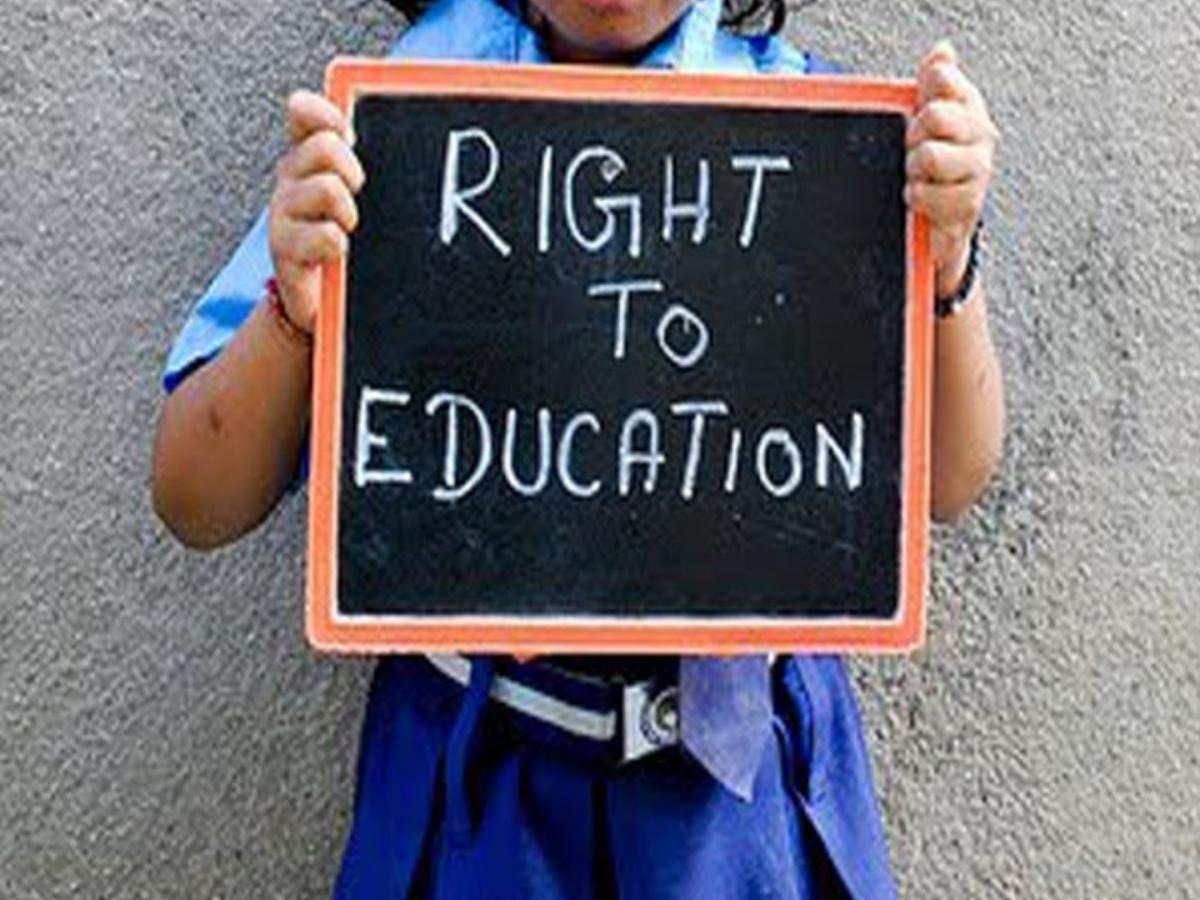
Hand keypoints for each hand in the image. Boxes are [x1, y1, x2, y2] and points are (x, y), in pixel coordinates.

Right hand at [267, 90, 365, 333]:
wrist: (327, 304)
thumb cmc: (353, 246)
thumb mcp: (367, 199)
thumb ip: (378, 163)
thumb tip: (416, 128)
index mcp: (310, 160)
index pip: (303, 114)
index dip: (325, 114)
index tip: (348, 133)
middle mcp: (292, 180)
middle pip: (324, 146)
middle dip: (352, 169)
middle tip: (358, 194)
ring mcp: (284, 214)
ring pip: (326, 188)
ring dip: (348, 212)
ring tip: (349, 228)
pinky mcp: (284, 250)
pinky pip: (323, 235)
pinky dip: (337, 244)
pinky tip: (338, 253)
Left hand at [905, 42, 997, 298]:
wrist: (945, 223)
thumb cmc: (935, 166)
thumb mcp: (927, 119)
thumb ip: (932, 81)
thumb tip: (942, 52)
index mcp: (970, 108)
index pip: (944, 81)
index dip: (921, 99)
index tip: (919, 116)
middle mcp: (981, 136)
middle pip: (934, 116)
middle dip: (913, 137)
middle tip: (915, 153)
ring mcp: (977, 171)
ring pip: (928, 157)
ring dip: (913, 171)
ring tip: (920, 177)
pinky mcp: (968, 206)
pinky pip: (924, 192)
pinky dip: (914, 197)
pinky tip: (922, 199)